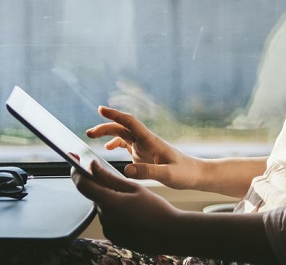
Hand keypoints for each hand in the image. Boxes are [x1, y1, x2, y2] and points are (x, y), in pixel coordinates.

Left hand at [72, 158, 184, 254]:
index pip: (83, 186)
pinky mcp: (114, 238)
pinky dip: (117, 214)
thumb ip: (109, 178)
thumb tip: (92, 167)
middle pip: (96, 197)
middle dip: (104, 189)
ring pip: (104, 209)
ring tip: (134, 204)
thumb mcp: (134, 188)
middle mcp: (105, 219)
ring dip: (112, 202)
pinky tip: (134, 215)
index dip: (77, 174)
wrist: (171, 234)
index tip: (76, 166)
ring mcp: (109, 230)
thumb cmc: (156, 209)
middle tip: (122, 187)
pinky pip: (110, 221)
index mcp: (110, 203)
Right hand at [86, 106, 204, 189]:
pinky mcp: (144, 153)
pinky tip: (107, 149)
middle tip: (89, 133)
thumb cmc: (185, 173)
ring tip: (91, 137)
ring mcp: (144, 146)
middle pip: (122, 128)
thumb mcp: (168, 174)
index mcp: (151, 141)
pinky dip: (114, 144)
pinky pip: (126, 144)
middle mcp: (145, 141)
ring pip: (122, 134)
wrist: (195, 174)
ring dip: (107, 134)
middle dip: (105, 127)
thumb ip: (148, 171)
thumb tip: (126, 170)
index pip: (130, 123)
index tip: (101, 110)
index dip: (115, 115)